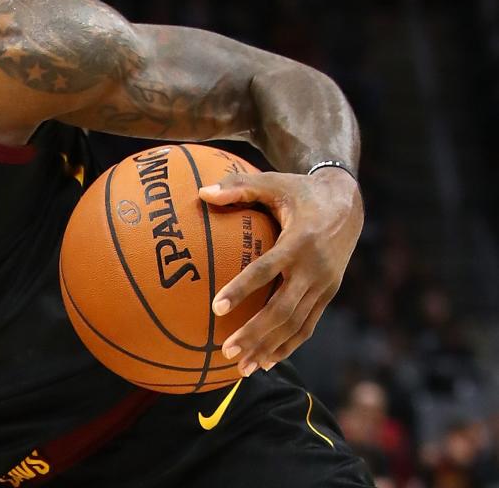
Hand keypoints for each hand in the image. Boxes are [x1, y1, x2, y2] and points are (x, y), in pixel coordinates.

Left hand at [198, 167, 362, 375]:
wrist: (347, 203)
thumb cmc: (299, 190)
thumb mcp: (271, 181)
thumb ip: (238, 186)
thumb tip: (201, 191)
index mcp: (298, 241)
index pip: (266, 269)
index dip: (242, 289)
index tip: (216, 307)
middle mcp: (314, 268)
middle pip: (283, 309)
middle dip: (255, 333)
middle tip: (226, 350)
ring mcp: (325, 285)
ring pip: (297, 324)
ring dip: (270, 348)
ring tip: (242, 368)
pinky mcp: (329, 294)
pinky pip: (308, 325)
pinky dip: (288, 345)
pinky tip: (267, 362)